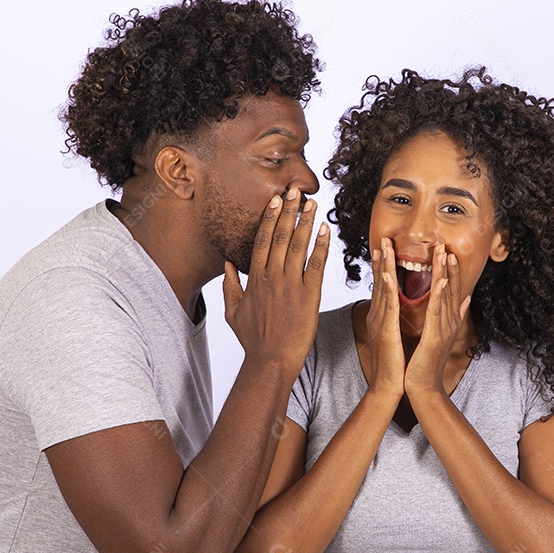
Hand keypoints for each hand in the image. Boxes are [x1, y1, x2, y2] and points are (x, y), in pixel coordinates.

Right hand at [223, 188, 328, 378]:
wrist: (271, 361)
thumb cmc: (253, 340)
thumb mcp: (233, 312)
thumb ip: (230, 287)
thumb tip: (228, 266)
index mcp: (255, 279)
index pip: (262, 240)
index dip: (270, 218)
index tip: (276, 201)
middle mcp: (272, 277)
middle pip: (280, 236)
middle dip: (289, 211)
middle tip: (295, 191)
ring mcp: (290, 285)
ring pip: (298, 246)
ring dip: (306, 222)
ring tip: (313, 203)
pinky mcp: (308, 296)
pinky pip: (316, 265)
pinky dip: (321, 246)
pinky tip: (325, 230)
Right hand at [363, 237, 405, 401]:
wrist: (389, 388)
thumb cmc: (395, 365)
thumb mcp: (397, 338)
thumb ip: (398, 321)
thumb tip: (400, 310)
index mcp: (382, 317)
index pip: (383, 286)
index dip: (384, 266)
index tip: (386, 247)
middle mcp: (378, 316)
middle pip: (379, 282)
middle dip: (381, 259)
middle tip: (383, 238)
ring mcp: (380, 323)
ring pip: (382, 289)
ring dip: (384, 267)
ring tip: (385, 246)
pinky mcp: (386, 331)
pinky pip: (388, 307)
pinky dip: (387, 290)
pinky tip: (386, 275)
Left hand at [405, 243, 470, 396]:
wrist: (424, 387)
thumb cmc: (428, 363)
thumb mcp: (442, 335)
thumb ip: (454, 316)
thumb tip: (466, 299)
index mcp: (448, 321)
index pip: (450, 290)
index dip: (450, 270)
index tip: (448, 251)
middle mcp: (449, 322)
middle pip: (450, 288)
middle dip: (448, 265)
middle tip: (446, 244)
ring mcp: (443, 328)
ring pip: (444, 295)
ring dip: (444, 273)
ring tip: (444, 253)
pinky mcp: (435, 336)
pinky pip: (437, 311)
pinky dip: (439, 295)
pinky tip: (440, 280)